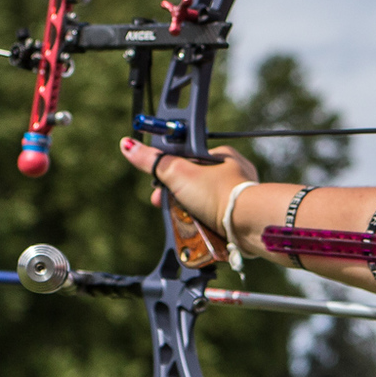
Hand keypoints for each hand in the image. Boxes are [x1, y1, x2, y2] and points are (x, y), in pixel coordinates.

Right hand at [119, 138, 258, 232]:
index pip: (186, 161)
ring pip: (203, 204)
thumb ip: (153, 161)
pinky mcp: (240, 217)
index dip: (168, 175)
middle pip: (193, 185)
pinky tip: (199, 231)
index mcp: (221, 156)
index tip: (157, 188)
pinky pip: (215, 219)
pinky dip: (204, 225)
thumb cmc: (217, 193)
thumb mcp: (178, 173)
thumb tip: (128, 145)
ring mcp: (237, 196)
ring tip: (184, 223)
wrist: (247, 223)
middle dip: (176, 198)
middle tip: (166, 209)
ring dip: (189, 214)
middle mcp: (233, 174)